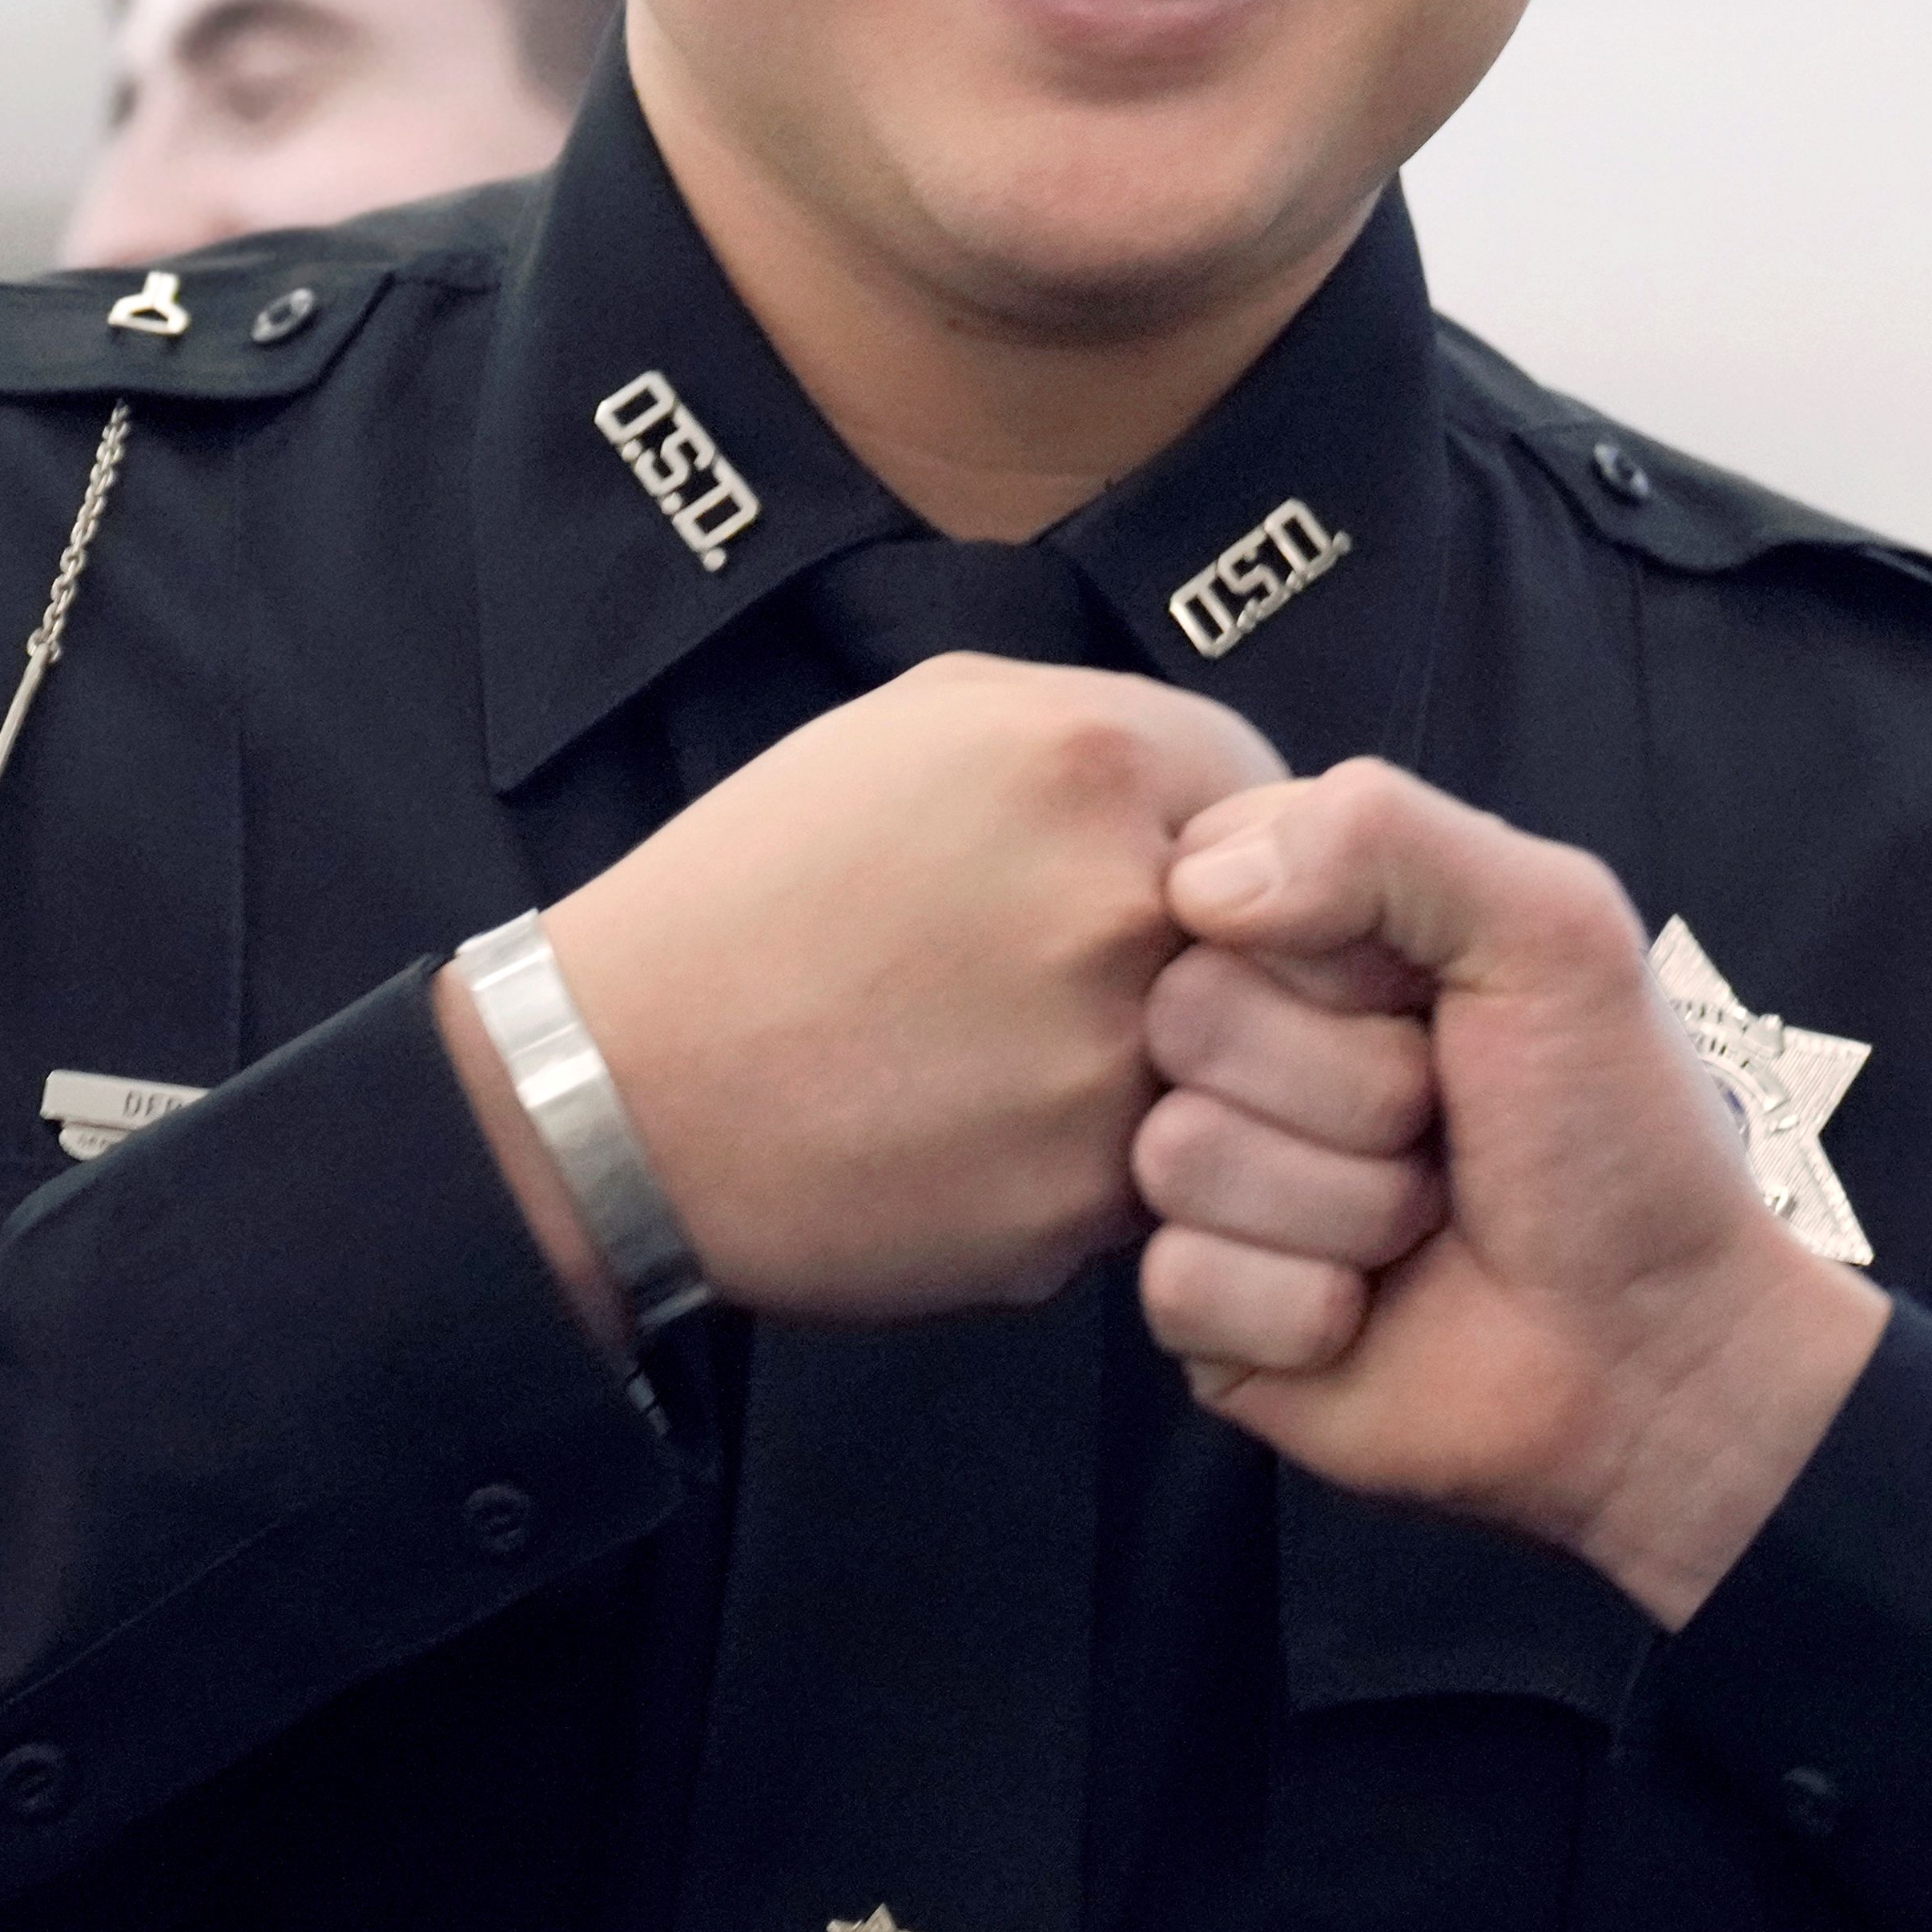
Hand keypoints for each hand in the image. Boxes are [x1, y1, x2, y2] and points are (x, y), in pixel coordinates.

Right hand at [451, 654, 1284, 1326]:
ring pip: (1253, 1086)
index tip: (1214, 905)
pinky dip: (1102, 1174)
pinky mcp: (1081, 1205)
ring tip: (1051, 1071)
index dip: (1269, 869)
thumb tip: (1241, 797)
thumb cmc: (762, 894)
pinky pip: (1163, 1186)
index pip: (1309, 817)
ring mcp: (1113, 1067)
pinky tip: (994, 1140)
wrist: (618, 1089)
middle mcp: (1129, 908)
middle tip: (1163, 1004)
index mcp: (1098, 761)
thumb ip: (1106, 734)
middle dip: (1263, 987)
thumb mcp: (925, 726)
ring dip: (1197, 1089)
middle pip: (1313, 958)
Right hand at [1136, 761, 1882, 1622]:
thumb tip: (1199, 884)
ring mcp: (1215, 1178)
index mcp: (1318, 930)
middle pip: (1185, 1015)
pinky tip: (1372, 1311)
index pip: (1209, 874)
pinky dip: (1304, 1306)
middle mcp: (1249, 1043)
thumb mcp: (1553, 928)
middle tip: (1444, 1123)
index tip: (1430, 993)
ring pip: (1179, 1153)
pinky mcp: (1200, 1308)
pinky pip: (1180, 1280)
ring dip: (1347, 1202)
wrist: (1656, 1350)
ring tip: (1427, 1220)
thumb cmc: (1620, 1132)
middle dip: (1355, 1086)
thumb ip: (1389, 834)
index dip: (1329, 948)